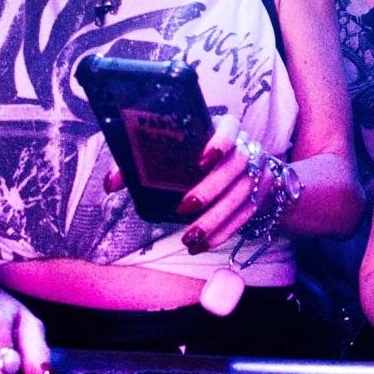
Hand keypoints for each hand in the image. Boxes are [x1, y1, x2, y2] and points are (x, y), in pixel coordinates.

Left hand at [104, 118, 281, 253]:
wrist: (246, 169)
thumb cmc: (198, 158)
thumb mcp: (177, 153)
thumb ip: (143, 164)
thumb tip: (111, 185)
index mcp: (225, 129)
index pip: (230, 128)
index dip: (220, 142)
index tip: (202, 160)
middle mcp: (247, 147)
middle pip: (236, 166)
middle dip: (211, 188)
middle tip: (184, 207)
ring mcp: (259, 171)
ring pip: (242, 195)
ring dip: (216, 218)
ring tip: (189, 237)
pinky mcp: (262, 194)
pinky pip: (246, 215)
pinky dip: (224, 232)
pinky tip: (202, 245)